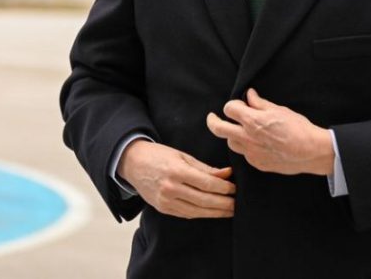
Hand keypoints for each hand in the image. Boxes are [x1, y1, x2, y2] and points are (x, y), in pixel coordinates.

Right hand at [118, 140, 235, 218]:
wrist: (133, 163)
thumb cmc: (159, 155)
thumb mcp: (182, 156)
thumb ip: (205, 168)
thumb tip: (227, 174)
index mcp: (177, 171)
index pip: (207, 183)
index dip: (224, 188)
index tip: (235, 188)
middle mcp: (171, 188)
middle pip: (204, 200)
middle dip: (224, 203)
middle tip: (237, 203)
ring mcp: (166, 201)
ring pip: (197, 211)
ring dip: (215, 212)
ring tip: (229, 211)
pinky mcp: (163, 209)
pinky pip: (187, 214)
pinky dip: (201, 214)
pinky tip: (212, 212)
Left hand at [206, 88, 333, 175]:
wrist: (311, 151)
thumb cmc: (298, 128)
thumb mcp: (279, 110)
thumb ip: (260, 103)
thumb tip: (249, 96)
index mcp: (252, 121)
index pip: (229, 109)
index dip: (232, 105)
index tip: (236, 105)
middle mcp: (248, 137)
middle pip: (218, 129)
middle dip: (213, 121)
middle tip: (212, 118)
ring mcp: (251, 153)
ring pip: (231, 143)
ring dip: (232, 135)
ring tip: (242, 132)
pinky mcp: (257, 163)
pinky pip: (244, 154)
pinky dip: (246, 147)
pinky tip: (257, 144)